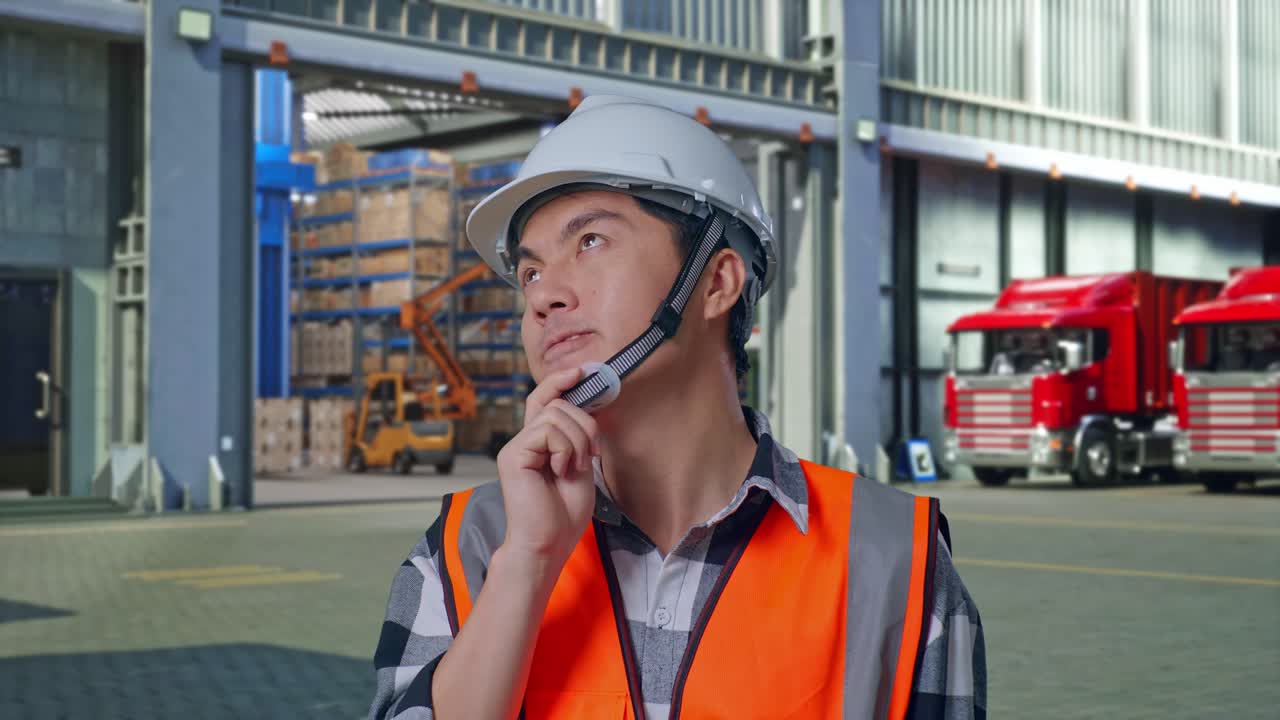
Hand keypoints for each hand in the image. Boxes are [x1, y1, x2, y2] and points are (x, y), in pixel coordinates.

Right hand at [496, 367, 601, 576]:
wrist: (547, 544)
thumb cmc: (563, 514)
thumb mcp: (580, 467)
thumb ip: (578, 438)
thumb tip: (586, 407)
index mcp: (538, 443)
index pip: (544, 399)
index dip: (559, 381)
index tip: (581, 371)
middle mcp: (523, 440)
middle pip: (558, 404)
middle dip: (586, 426)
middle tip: (589, 457)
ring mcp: (516, 446)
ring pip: (556, 415)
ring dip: (577, 441)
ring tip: (572, 469)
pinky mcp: (513, 454)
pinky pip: (548, 430)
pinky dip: (564, 449)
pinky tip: (559, 471)